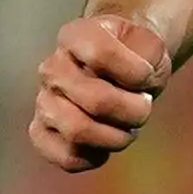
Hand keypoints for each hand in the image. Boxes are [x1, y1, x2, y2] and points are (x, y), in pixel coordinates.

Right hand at [29, 12, 172, 171]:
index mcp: (74, 37)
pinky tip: (105, 144)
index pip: (101, 54)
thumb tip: (133, 88)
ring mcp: (43, 101)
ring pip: (78, 131)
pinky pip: (65, 156)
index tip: (147, 75)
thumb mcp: (150, 46)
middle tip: (144, 108)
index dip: (136, 72)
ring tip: (127, 128)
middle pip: (94, 100)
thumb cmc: (135, 58)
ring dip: (116, 137)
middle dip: (133, 111)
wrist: (119, 71)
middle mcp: (52, 68)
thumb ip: (147, 57)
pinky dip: (94, 156)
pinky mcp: (42, 133)